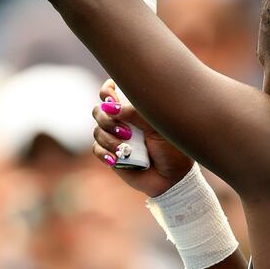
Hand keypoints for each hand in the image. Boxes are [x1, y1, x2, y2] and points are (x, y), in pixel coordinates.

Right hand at [92, 79, 192, 196]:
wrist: (173, 177)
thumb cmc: (171, 148)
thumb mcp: (157, 126)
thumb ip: (135, 113)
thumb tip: (110, 106)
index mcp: (135, 109)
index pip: (112, 91)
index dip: (106, 92)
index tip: (112, 99)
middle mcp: (123, 121)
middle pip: (99, 111)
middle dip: (107, 120)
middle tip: (127, 132)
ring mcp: (115, 137)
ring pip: (97, 131)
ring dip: (109, 140)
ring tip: (125, 150)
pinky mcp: (111, 154)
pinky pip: (97, 149)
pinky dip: (104, 153)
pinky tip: (116, 160)